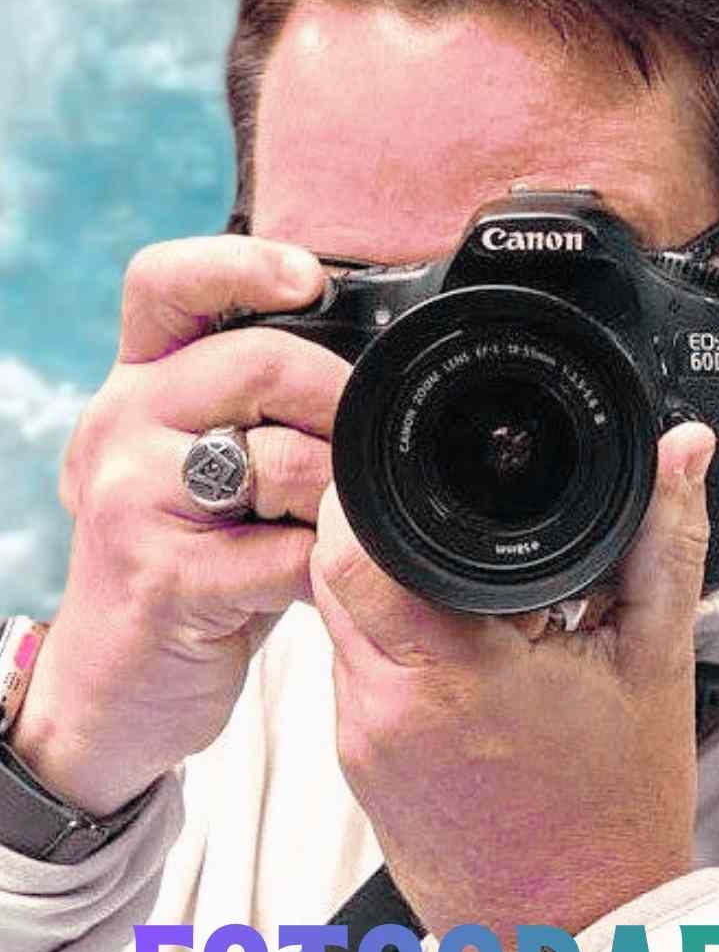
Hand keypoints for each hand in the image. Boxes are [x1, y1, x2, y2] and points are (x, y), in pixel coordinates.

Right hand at [12, 236, 347, 814]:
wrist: (115, 689)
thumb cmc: (187, 570)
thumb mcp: (207, 474)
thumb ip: (258, 414)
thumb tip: (370, 368)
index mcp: (135, 386)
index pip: (166, 282)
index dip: (243, 263)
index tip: (311, 280)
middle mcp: (118, 425)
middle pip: (258, 363)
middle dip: (338, 404)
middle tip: (362, 452)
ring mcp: (132, 499)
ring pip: (278, 459)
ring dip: (335, 498)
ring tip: (333, 528)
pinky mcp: (162, 576)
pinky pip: (283, 553)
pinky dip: (322, 571)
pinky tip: (316, 583)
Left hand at [310, 423, 714, 948]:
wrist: (579, 938)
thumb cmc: (614, 823)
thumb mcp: (654, 664)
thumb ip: (663, 541)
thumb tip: (679, 453)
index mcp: (452, 677)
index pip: (353, 551)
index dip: (372, 494)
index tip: (416, 473)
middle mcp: (384, 711)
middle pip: (334, 574)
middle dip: (384, 534)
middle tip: (454, 529)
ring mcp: (361, 744)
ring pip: (337, 620)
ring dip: (388, 591)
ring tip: (470, 602)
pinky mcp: (356, 768)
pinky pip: (354, 672)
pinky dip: (395, 645)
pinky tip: (461, 660)